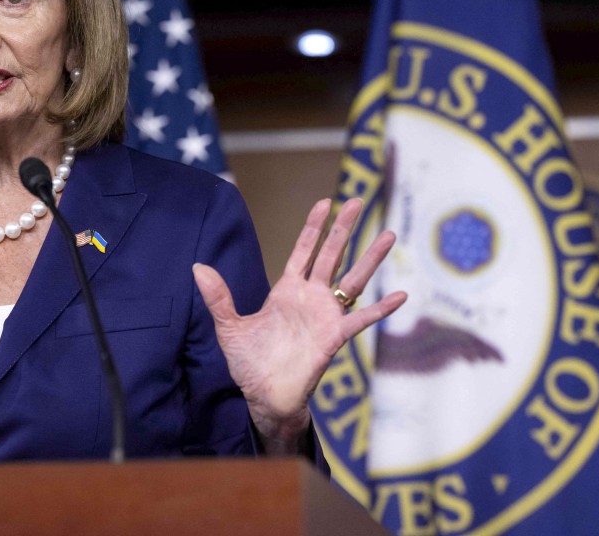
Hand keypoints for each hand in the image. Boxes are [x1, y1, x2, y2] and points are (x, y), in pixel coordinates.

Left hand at [192, 197, 406, 452]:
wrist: (264, 397)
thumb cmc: (250, 363)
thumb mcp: (229, 326)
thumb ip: (218, 297)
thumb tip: (198, 267)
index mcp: (286, 290)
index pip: (303, 251)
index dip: (314, 227)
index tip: (325, 202)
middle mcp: (310, 298)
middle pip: (332, 255)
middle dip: (344, 228)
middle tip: (358, 201)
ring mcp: (325, 315)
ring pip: (353, 280)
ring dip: (371, 258)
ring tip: (389, 235)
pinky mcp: (334, 337)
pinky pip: (361, 319)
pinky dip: (381, 309)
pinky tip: (400, 295)